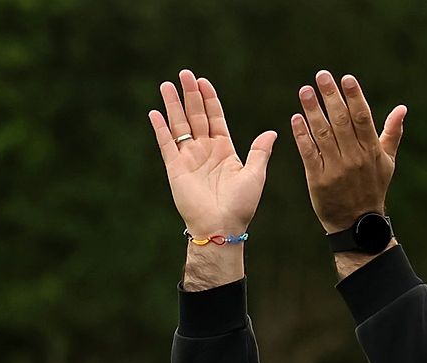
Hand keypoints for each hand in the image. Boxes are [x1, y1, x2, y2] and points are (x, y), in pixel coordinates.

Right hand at [148, 69, 276, 237]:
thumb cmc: (240, 204)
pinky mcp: (175, 168)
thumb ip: (260, 151)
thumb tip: (272, 131)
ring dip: (173, 105)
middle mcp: (205, 150)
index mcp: (225, 150)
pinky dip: (160, 128)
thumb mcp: (255, 175)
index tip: (203, 81)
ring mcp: (189, 158)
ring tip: (166, 85)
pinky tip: (155, 112)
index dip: (209, 99)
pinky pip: (166, 144)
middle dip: (190, 95)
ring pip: (179, 125)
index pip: (215, 117)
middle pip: (196, 116)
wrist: (222, 226)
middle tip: (184, 73)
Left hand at [291, 70, 406, 232]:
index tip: (346, 78)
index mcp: (372, 151)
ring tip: (305, 91)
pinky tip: (296, 118)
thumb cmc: (373, 188)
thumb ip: (392, 133)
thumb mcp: (387, 162)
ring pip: (323, 134)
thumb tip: (402, 108)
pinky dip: (302, 135)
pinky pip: (309, 153)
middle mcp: (355, 158)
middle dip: (331, 96)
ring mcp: (336, 169)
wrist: (357, 223)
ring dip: (313, 110)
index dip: (354, 96)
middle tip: (321, 75)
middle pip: (341, 121)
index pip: (362, 118)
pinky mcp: (318, 180)